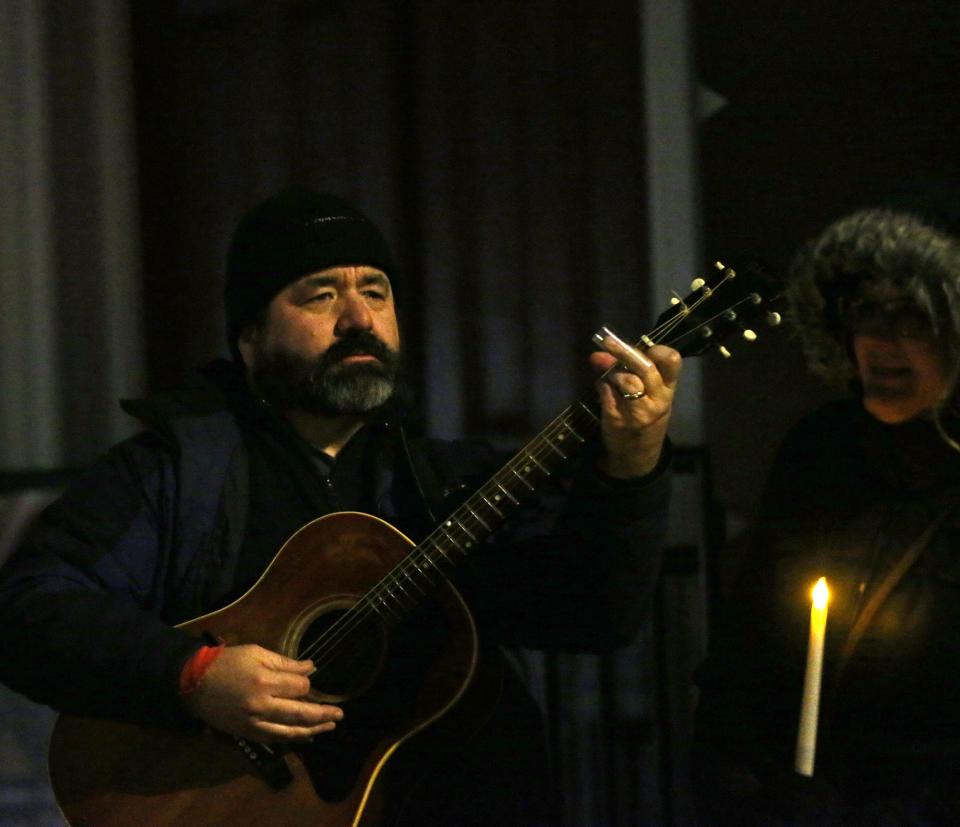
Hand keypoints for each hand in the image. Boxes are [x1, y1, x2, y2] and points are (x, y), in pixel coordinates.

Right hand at [181, 644, 342, 742]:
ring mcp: (253, 723)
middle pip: (299, 713)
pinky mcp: (246, 733)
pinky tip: (306, 736)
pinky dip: (292, 739)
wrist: (193, 681)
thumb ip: (285, 663)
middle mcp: (261, 706)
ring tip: (330, 727)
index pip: (299, 688)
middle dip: (322, 714)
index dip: (308, 685)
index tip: (311, 679)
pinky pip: (274, 739)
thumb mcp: (256, 653)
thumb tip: (311, 669)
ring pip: (289, 731)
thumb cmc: (227, 662)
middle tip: (340, 714)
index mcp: (264, 682)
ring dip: (312, 729)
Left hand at [590, 328, 681, 477]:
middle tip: (608, 342)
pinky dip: (600, 385)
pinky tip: (600, 387)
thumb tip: (604, 350)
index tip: (643, 345)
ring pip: (627, 380)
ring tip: (606, 373)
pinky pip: (606, 393)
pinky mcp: (618, 420)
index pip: (672, 362)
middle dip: (625, 351)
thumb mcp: (649, 396)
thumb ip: (632, 371)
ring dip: (612, 371)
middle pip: (646, 367)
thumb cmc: (644, 418)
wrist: (636, 456)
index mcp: (668, 390)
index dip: (658, 349)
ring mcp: (639, 412)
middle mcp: (657, 400)